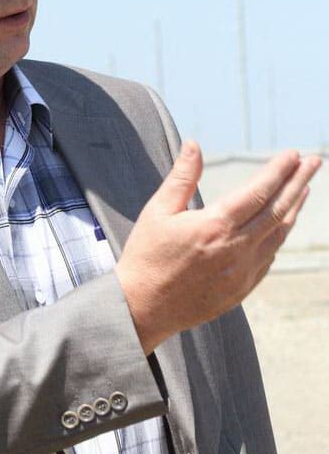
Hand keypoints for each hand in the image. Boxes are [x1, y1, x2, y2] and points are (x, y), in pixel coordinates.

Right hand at [115, 141, 321, 354]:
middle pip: (278, 210)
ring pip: (278, 235)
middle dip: (298, 183)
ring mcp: (242, 273)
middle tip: (314, 162)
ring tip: (305, 189)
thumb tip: (194, 145)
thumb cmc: (146, 256)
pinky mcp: (241, 290)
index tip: (293, 154)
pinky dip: (279, 236)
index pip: (258, 192)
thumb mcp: (158, 211)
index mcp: (214, 226)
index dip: (279, 171)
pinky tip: (282, 225)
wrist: (142, 308)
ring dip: (294, 209)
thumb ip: (182, 177)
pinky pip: (269, 258)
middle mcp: (235, 250)